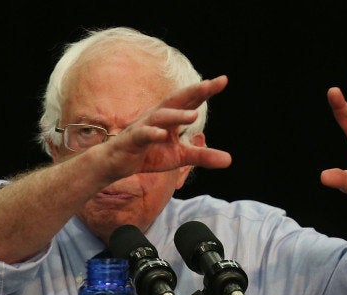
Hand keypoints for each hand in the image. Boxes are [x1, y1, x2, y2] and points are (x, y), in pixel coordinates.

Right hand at [98, 75, 231, 178]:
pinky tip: (162, 134)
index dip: (205, 90)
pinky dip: (152, 133)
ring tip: (194, 115)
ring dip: (177, 114)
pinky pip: (143, 134)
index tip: (223, 80)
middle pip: (176, 99)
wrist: (117, 163)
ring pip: (161, 116)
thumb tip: (230, 160)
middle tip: (211, 84)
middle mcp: (158, 116)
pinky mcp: (132, 140)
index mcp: (171, 117)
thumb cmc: (149, 154)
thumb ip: (203, 156)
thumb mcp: (180, 157)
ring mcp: (144, 126)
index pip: (190, 101)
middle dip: (193, 91)